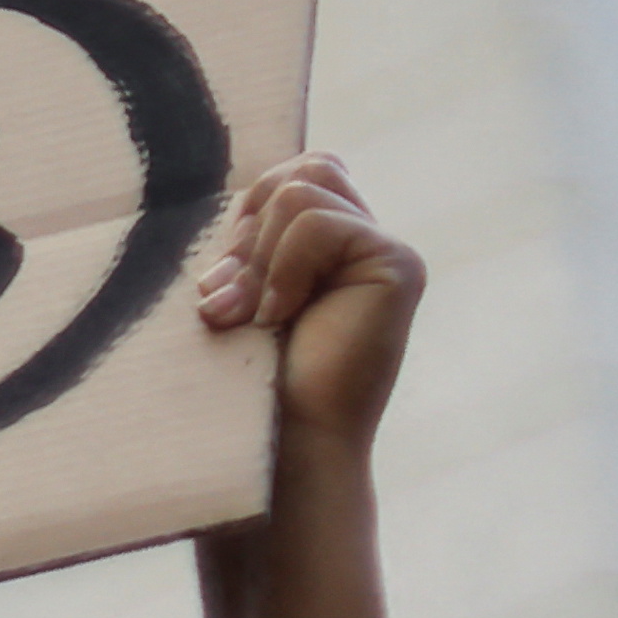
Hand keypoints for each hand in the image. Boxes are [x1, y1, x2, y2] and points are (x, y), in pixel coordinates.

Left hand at [198, 148, 417, 462]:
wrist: (279, 447)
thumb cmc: (242, 386)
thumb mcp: (232, 300)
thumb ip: (245, 246)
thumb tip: (243, 195)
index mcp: (326, 250)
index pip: (290, 178)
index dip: (244, 219)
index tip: (220, 290)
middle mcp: (363, 244)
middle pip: (302, 169)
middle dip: (248, 230)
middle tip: (229, 304)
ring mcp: (385, 252)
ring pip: (303, 188)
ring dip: (258, 256)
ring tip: (252, 317)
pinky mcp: (397, 264)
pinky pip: (318, 222)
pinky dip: (281, 268)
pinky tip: (280, 318)